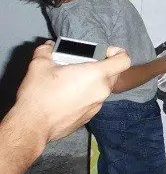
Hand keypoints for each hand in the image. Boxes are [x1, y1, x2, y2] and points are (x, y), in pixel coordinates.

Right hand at [15, 42, 130, 142]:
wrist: (32, 126)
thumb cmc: (39, 94)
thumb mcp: (39, 65)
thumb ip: (46, 51)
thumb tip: (48, 47)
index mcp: (96, 75)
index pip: (124, 61)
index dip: (118, 53)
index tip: (104, 52)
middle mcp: (101, 91)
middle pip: (114, 74)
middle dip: (103, 67)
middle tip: (83, 65)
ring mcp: (97, 106)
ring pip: (102, 89)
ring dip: (93, 83)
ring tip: (72, 81)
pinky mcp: (89, 118)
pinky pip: (93, 102)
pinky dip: (86, 96)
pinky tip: (68, 97)